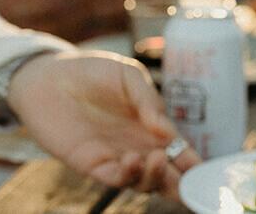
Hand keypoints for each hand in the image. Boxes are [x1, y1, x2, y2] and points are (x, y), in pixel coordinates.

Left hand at [6, 51, 200, 198]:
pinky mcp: (90, 164)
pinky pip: (114, 179)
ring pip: (144, 183)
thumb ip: (149, 99)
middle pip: (167, 176)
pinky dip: (128, 176)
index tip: (209, 170)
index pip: (181, 153)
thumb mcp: (128, 76)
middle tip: (191, 180)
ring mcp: (116, 158)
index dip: (196, 164)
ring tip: (158, 159)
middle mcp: (139, 147)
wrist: (46, 76)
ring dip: (156, 178)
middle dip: (182, 183)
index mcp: (153, 129)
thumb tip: (168, 130)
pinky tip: (134, 159)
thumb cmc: (89, 72)